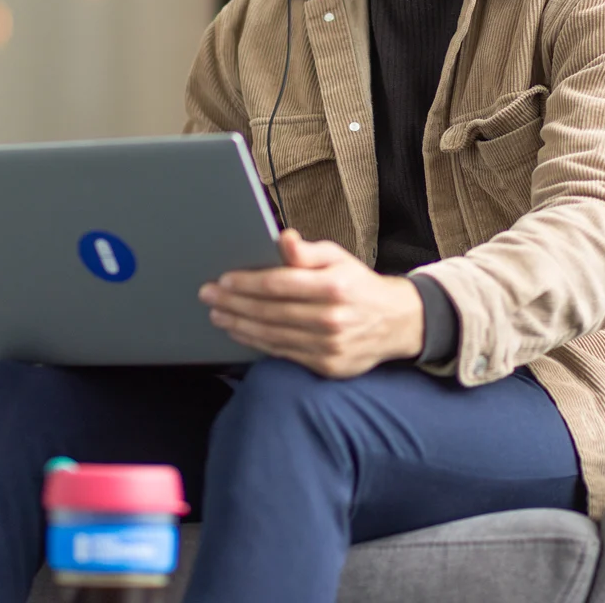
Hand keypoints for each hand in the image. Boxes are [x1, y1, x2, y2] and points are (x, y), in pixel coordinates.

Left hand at [198, 229, 423, 378]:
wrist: (396, 322)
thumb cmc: (358, 285)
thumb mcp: (338, 258)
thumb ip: (307, 252)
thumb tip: (284, 238)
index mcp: (333, 287)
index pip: (278, 284)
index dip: (246, 283)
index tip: (223, 280)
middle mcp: (331, 318)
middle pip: (269, 312)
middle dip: (233, 304)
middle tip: (208, 297)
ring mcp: (329, 346)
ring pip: (272, 336)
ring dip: (239, 325)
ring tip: (218, 316)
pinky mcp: (327, 365)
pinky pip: (283, 353)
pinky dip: (258, 343)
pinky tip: (241, 333)